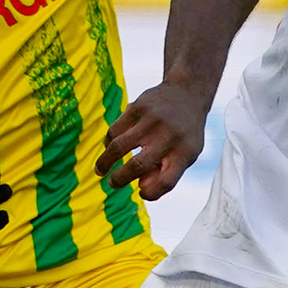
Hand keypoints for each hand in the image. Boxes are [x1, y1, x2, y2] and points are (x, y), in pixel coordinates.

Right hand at [95, 83, 208, 199]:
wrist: (187, 93)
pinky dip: (109, 143)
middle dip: (119, 180)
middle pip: (137, 166)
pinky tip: (109, 148)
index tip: (141, 193)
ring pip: (118, 147)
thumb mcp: (186, 155)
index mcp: (185, 153)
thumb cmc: (184, 133)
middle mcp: (169, 136)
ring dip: (104, 163)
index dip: (150, 194)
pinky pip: (114, 131)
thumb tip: (141, 188)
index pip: (166, 182)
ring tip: (101, 171)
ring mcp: (152, 120)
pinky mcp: (137, 107)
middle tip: (112, 184)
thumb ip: (166, 174)